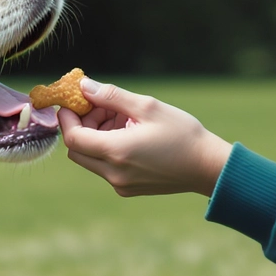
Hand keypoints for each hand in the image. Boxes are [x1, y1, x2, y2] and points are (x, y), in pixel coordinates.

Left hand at [57, 77, 232, 197]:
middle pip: (77, 150)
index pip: (73, 137)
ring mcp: (120, 184)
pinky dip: (108, 149)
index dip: (67, 118)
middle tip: (102, 107)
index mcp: (116, 152)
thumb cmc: (182, 134)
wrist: (208, 167)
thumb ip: (111, 96)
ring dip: (96, 137)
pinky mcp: (128, 189)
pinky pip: (105, 168)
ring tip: (122, 118)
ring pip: (90, 159)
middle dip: (82, 126)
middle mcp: (113, 173)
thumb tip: (84, 86)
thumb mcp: (147, 107)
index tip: (73, 101)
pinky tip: (130, 134)